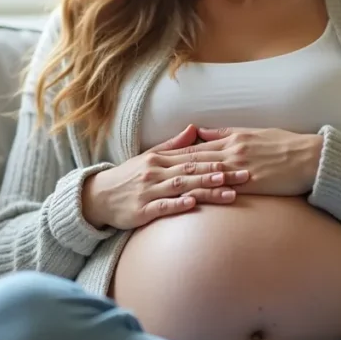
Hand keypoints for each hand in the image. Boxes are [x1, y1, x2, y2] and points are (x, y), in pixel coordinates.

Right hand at [81, 125, 250, 229]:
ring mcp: (148, 191)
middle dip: (218, 173)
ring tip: (226, 188)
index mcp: (159, 160)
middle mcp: (155, 173)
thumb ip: (173, 145)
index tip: (238, 159)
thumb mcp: (148, 157)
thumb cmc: (128, 177)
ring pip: (181, 188)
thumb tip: (195, 129)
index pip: (191, 158)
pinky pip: (162, 207)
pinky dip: (177, 205)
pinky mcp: (141, 210)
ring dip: (204, 187)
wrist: (98, 196)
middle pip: (191, 172)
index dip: (215, 158)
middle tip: (243, 175)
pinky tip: (192, 205)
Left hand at [159, 126, 321, 196]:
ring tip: (161, 189)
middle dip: (170, 168)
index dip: (174, 153)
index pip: (197, 146)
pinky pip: (223, 191)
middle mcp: (232, 152)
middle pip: (194, 160)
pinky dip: (206, 195)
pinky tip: (190, 202)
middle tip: (147, 174)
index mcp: (233, 138)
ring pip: (205, 175)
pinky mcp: (251, 185)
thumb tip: (200, 131)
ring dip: (182, 182)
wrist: (311, 157)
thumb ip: (225, 133)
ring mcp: (241, 169)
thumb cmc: (286, 144)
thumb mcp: (254, 132)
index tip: (154, 158)